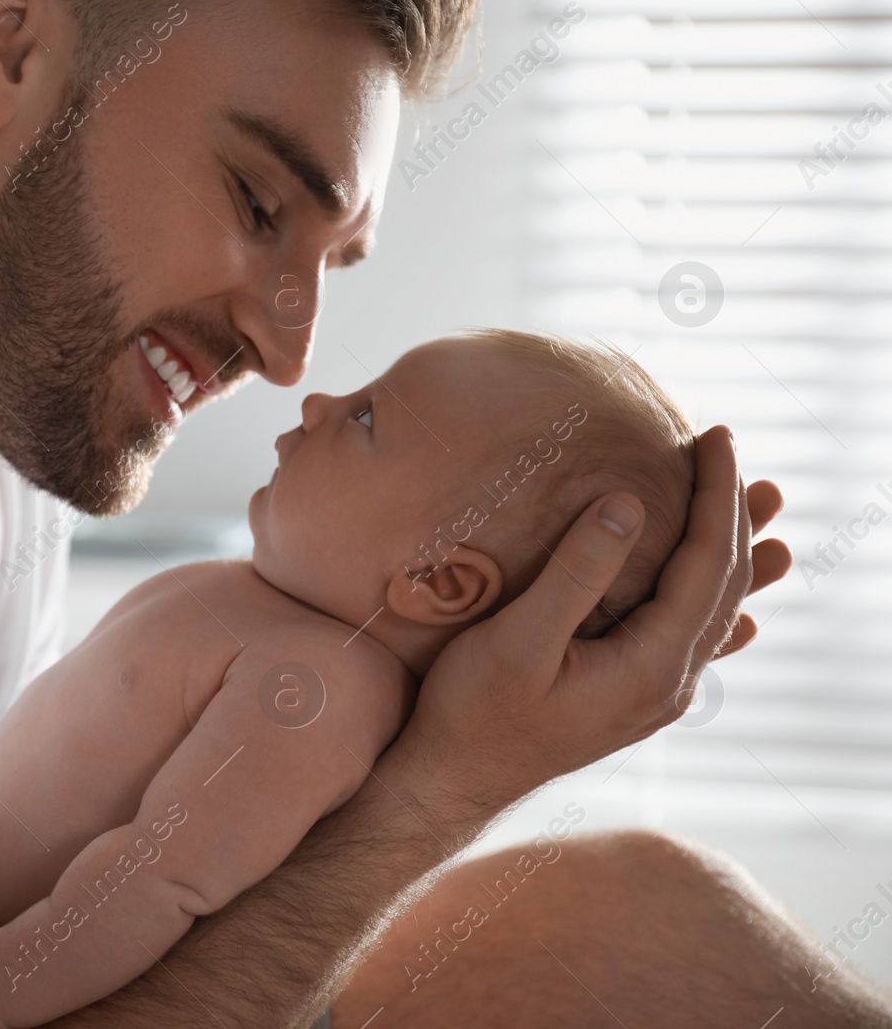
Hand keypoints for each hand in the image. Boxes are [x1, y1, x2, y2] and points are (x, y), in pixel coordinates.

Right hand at [396, 426, 789, 808]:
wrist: (452, 781)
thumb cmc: (473, 712)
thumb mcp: (519, 638)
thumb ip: (578, 574)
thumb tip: (629, 504)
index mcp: (650, 666)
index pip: (707, 564)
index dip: (715, 495)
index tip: (715, 436)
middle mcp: (667, 684)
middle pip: (722, 584)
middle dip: (731, 513)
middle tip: (729, 448)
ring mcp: (652, 696)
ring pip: (713, 612)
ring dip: (737, 557)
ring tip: (766, 516)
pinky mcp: (629, 699)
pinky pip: (693, 644)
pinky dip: (718, 610)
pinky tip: (741, 618)